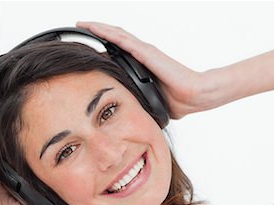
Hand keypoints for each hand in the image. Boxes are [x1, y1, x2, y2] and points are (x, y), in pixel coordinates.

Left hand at [76, 21, 211, 119]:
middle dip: (98, 32)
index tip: (90, 47)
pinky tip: (94, 28)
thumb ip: (141, 100)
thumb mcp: (151, 101)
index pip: (120, 50)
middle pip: (116, 38)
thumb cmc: (178, 101)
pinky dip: (107, 33)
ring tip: (82, 23)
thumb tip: (132, 112)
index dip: (105, 45)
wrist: (193, 96)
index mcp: (144, 64)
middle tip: (80, 27)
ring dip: (99, 28)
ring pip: (117, 34)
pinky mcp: (146, 53)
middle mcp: (143, 54)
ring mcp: (144, 52)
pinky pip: (122, 40)